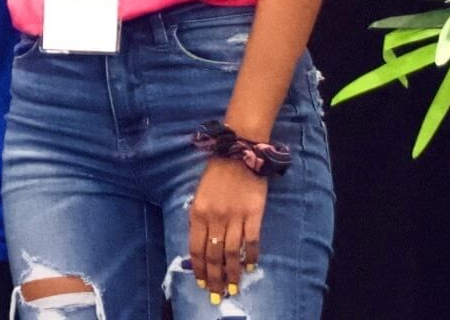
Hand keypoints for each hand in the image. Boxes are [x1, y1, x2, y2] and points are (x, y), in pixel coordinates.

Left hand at [187, 157, 266, 301]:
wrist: (239, 153)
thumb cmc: (216, 174)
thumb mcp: (199, 196)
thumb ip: (198, 219)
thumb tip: (201, 245)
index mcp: (197, 213)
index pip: (196, 248)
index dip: (199, 268)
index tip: (201, 282)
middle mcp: (214, 218)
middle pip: (213, 255)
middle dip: (214, 277)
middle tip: (216, 294)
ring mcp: (235, 217)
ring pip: (232, 253)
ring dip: (231, 273)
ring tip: (232, 288)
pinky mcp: (253, 214)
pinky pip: (252, 241)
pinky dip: (251, 256)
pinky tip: (249, 267)